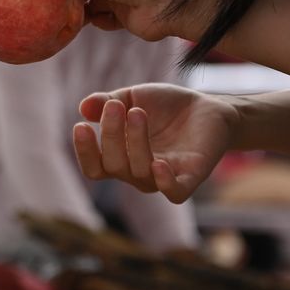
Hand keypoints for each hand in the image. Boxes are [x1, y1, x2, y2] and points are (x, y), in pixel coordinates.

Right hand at [73, 83, 240, 203]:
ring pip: (139, 173)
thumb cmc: (166, 106)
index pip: (95, 168)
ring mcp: (163, 177)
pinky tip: (159, 163)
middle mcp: (138, 173)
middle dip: (111, 136)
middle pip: (114, 167)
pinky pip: (174, 193)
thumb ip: (107, 102)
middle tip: (116, 107)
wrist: (207, 106)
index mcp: (121, 157)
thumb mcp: (132, 96)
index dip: (85, 152)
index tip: (82, 126)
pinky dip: (165, 182)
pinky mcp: (190, 178)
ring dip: (135, 141)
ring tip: (138, 111)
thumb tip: (83, 108)